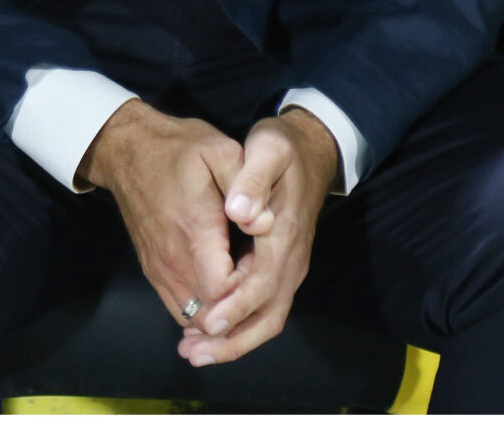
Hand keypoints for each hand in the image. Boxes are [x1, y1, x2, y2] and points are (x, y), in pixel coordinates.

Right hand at [81, 100, 245, 327]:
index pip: (224, 290)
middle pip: (211, 313)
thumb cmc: (179, 148)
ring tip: (241, 283)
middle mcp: (173, 259)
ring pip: (193, 318)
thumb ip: (248, 187)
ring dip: (221, 312)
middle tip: (255, 273)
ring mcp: (159, 269)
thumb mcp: (220, 151)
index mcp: (194, 230)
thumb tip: (266, 223)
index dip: (250, 286)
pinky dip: (202, 310)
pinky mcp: (152, 271)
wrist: (128, 150)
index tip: (261, 261)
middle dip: (239, 304)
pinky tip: (221, 288)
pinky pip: (179, 308)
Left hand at [179, 108, 337, 367]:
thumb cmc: (283, 149)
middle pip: (268, 316)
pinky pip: (263, 309)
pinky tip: (208, 330)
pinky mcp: (280, 269)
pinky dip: (238, 326)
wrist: (310, 150)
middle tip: (193, 354)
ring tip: (193, 352)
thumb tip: (241, 212)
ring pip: (267, 318)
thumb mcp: (268, 148)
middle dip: (233, 341)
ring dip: (234, 340)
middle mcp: (292, 259)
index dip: (236, 307)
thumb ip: (253, 178)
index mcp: (286, 234)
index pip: (264, 283)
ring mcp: (289, 267)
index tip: (208, 324)